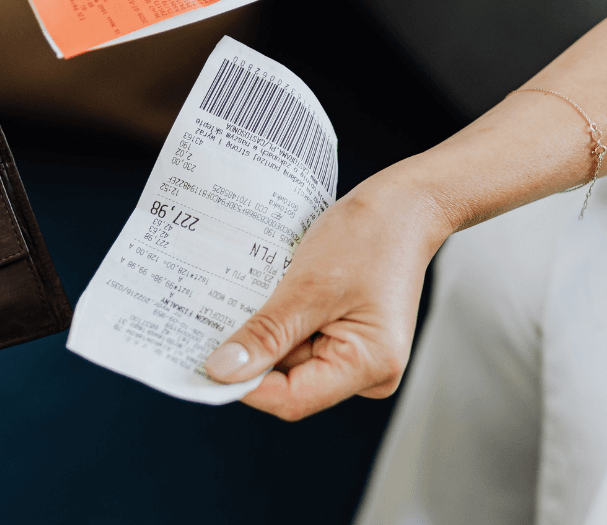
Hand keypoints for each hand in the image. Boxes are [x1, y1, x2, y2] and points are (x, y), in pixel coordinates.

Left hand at [202, 169, 452, 419]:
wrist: (403, 208)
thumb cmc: (369, 237)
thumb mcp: (308, 286)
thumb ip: (267, 333)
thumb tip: (223, 370)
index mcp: (370, 365)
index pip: (291, 398)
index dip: (244, 384)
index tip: (203, 361)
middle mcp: (366, 372)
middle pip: (287, 382)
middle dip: (251, 354)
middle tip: (214, 320)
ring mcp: (355, 356)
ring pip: (288, 360)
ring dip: (263, 334)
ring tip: (250, 295)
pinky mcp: (344, 338)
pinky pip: (297, 341)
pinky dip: (277, 322)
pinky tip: (267, 295)